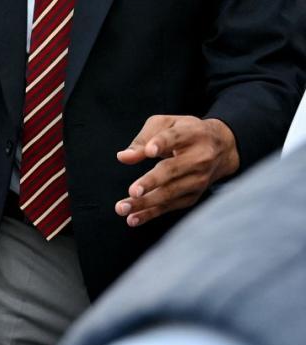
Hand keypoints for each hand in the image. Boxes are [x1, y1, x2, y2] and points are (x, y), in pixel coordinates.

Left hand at [115, 115, 239, 226]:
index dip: (162, 143)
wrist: (222, 148)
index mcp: (193, 134)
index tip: (149, 150)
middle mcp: (200, 157)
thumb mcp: (166, 125)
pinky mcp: (193, 196)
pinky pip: (169, 206)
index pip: (176, 138)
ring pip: (170, 192)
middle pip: (173, 170)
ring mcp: (199, 179)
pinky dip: (150, 214)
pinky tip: (132, 219)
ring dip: (145, 202)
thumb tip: (123, 157)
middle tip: (133, 191)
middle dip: (152, 182)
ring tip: (122, 208)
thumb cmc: (185, 133)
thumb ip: (143, 139)